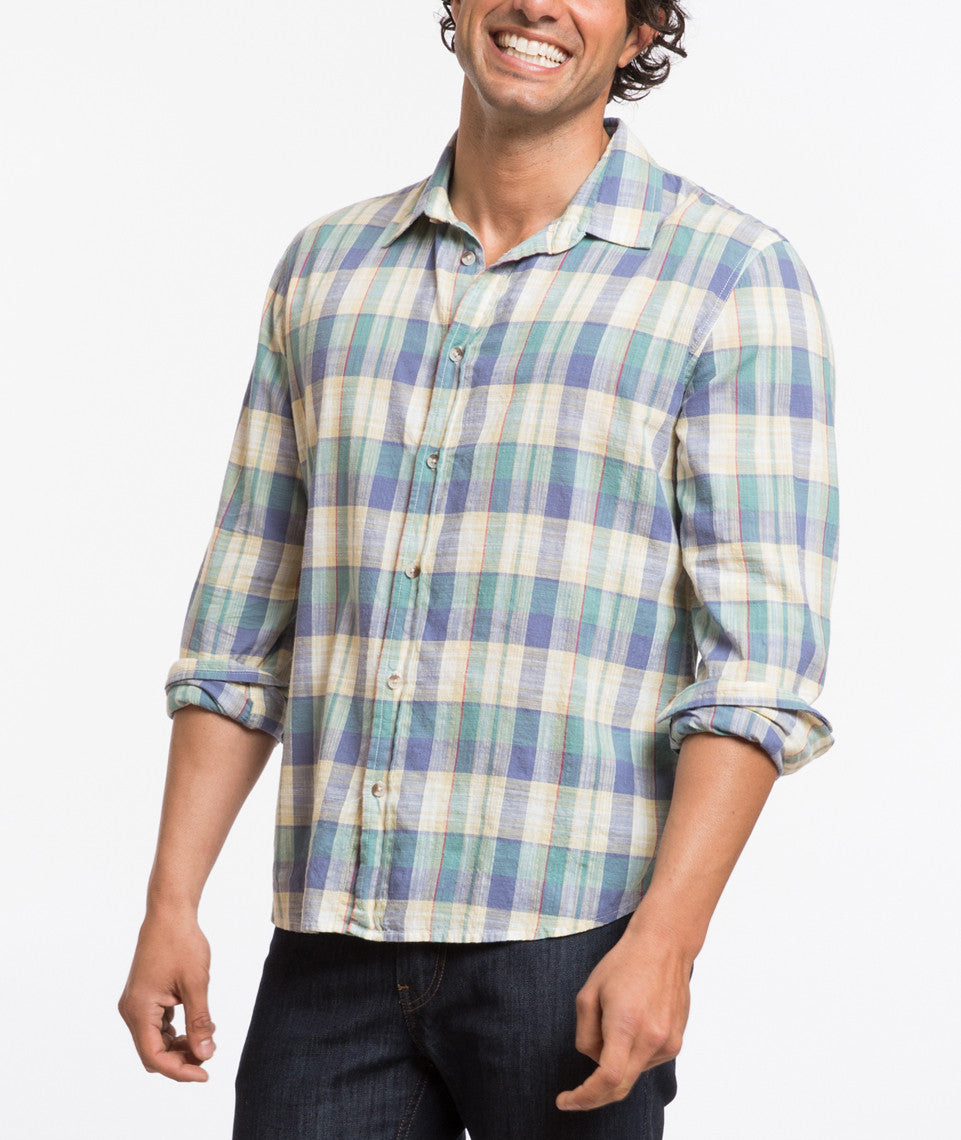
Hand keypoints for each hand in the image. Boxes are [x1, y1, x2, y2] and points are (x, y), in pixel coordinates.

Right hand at [118, 911, 215, 1081]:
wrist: (170, 913)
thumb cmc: (182, 943)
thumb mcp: (196, 983)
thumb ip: (199, 1021)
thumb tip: (205, 1054)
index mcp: (138, 1009)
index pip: (154, 1056)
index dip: (180, 1071)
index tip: (206, 1074)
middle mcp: (131, 1010)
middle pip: (152, 1052)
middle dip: (179, 1060)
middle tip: (209, 1058)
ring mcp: (136, 1003)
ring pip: (154, 1040)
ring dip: (178, 1046)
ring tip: (207, 1039)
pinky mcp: (144, 997)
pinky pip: (157, 1025)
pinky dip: (175, 1031)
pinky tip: (198, 1025)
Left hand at [555, 917, 692, 1111]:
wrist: (664, 947)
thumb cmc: (623, 964)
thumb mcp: (588, 993)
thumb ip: (585, 1034)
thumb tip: (594, 1060)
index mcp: (626, 1023)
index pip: (607, 1078)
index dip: (584, 1096)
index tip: (565, 1100)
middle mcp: (652, 1038)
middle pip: (620, 1087)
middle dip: (594, 1095)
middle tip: (573, 1095)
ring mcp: (668, 1043)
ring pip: (632, 1072)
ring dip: (614, 1062)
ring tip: (612, 1021)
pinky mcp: (676, 1042)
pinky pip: (645, 1061)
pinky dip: (630, 1054)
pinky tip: (630, 1023)